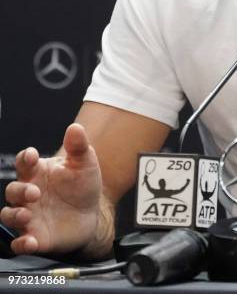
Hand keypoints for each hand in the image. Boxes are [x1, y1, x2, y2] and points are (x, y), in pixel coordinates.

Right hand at [0, 123, 102, 255]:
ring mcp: (30, 216)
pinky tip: (30, 242)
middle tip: (35, 192)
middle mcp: (29, 194)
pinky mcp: (36, 237)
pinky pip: (20, 243)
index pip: (24, 162)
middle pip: (12, 190)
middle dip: (19, 191)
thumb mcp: (85, 163)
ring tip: (27, 215)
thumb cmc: (82, 185)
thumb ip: (79, 146)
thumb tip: (75, 128)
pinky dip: (21, 244)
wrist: (92, 212)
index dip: (25, 158)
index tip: (31, 156)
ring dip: (14, 216)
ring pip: (9, 216)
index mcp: (39, 173)